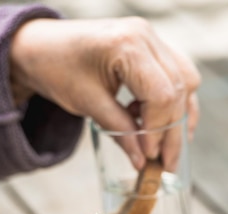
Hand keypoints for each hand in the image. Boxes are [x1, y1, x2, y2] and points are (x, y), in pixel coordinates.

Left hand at [9, 17, 200, 171]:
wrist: (40, 46)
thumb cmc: (56, 69)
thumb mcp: (87, 104)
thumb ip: (119, 132)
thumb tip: (142, 161)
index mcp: (127, 45)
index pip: (161, 95)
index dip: (159, 130)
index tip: (150, 156)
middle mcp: (145, 36)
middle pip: (178, 89)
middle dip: (173, 130)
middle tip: (166, 163)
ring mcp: (150, 37)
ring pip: (186, 81)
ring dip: (179, 115)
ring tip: (165, 145)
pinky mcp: (151, 44)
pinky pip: (178, 73)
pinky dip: (175, 100)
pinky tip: (161, 123)